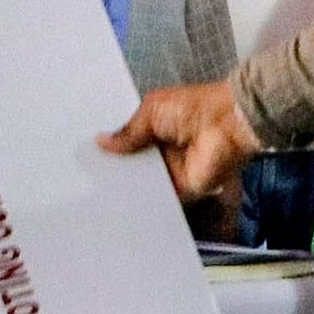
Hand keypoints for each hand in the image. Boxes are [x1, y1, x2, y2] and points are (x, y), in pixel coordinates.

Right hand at [99, 81, 263, 203]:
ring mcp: (170, 170)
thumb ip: (127, 131)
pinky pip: (160, 198)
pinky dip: (146, 202)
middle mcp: (162, 150)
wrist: (226, 126)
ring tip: (96, 192)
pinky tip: (121, 205)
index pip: (127, 141)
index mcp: (155, 127)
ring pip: (143, 183)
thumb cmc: (195, 109)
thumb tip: (102, 142)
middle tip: (87, 177)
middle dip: (115, 170)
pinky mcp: (180, 189)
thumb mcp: (152, 110)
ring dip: (127, 186)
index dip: (111, 148)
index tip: (88, 155)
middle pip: (133, 165)